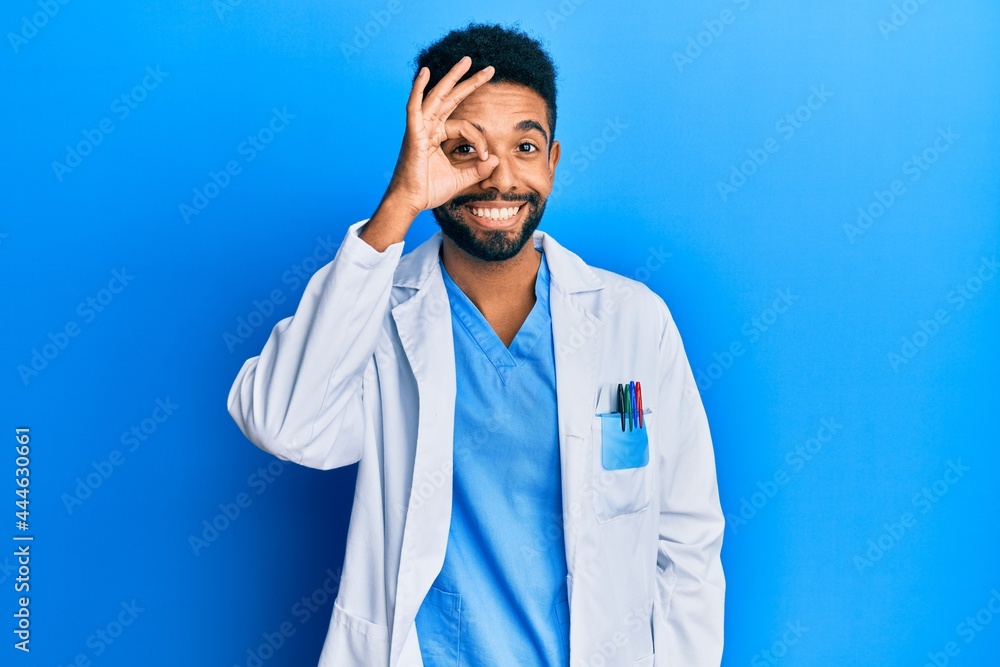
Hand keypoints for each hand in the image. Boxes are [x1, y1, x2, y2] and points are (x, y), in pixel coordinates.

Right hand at [388, 56, 499, 213]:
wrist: (410, 202)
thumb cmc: (429, 191)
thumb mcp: (461, 179)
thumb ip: (478, 169)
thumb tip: (496, 159)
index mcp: (438, 136)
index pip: (465, 126)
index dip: (480, 139)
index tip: (487, 156)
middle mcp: (429, 127)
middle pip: (452, 98)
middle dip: (470, 82)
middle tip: (490, 69)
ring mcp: (420, 128)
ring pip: (437, 96)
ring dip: (452, 77)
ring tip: (467, 61)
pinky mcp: (413, 134)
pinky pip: (414, 108)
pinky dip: (417, 90)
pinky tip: (424, 73)